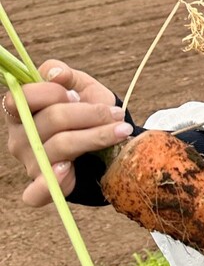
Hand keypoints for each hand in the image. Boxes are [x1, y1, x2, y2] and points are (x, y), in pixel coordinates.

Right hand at [4, 60, 131, 206]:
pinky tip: (69, 170)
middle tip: (117, 114)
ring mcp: (30, 163)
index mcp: (23, 109)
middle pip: (52, 120)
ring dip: (96, 137)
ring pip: (59, 147)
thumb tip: (55, 73)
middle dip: (90, 114)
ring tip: (120, 131)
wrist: (107, 146)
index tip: (76, 94)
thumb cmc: (89, 113)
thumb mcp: (83, 88)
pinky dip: (52, 182)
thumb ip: (68, 76)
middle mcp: (20, 137)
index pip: (24, 97)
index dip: (53, 92)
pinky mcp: (39, 188)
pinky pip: (36, 192)